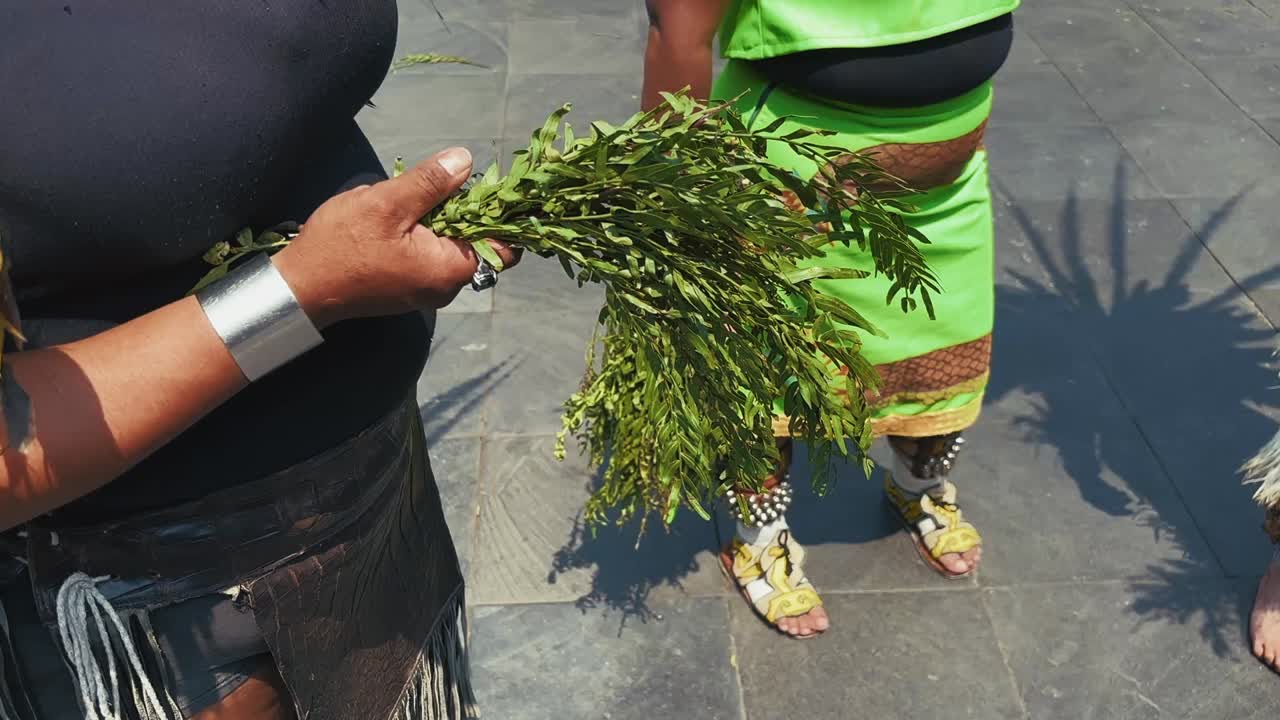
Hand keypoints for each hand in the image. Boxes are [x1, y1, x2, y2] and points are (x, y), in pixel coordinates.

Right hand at [273, 147, 519, 327]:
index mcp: (449, 270)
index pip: (504, 248)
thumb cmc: (341, 246)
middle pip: (478, 243)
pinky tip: (401, 214)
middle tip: (444, 182)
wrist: (300, 287)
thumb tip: (465, 160)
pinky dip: (424, 232)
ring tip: (413, 196)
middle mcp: (445, 287)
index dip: (505, 216)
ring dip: (440, 218)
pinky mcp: (408, 286)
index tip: (494, 187)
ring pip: (451, 245)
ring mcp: (426, 289)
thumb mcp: (386, 203)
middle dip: (466, 211)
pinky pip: (430, 254)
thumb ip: (430, 183)